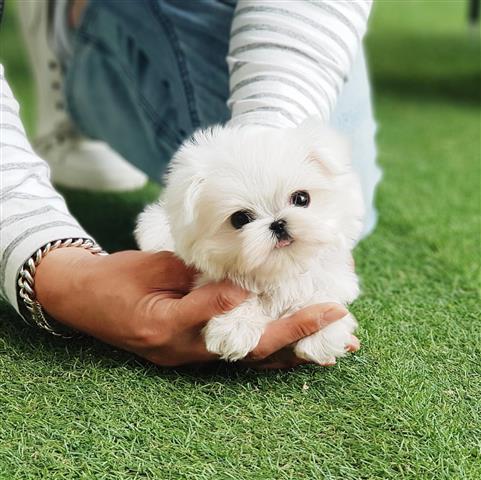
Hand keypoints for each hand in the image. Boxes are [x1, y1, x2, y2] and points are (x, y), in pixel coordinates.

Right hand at [35, 249, 357, 366]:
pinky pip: (243, 353)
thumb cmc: (116, 280)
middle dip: (296, 333)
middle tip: (336, 318)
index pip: (217, 318)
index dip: (247, 303)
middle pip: (248, 348)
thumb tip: (239, 287)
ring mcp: (193, 354)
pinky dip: (276, 349)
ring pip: (252, 358)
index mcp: (166, 325)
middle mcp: (185, 349)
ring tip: (338, 344)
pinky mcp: (198, 350)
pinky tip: (304, 347)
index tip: (285, 293)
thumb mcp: (149, 269)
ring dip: (296, 349)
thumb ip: (195, 281)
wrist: (87, 300)